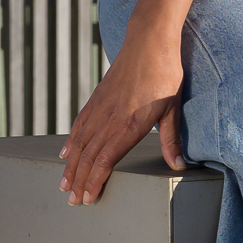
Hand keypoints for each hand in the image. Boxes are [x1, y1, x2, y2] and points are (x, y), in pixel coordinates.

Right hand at [58, 34, 185, 205]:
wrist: (149, 41)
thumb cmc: (164, 74)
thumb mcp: (172, 108)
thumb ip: (171, 139)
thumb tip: (178, 166)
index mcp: (128, 125)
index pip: (105, 161)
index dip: (94, 181)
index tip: (87, 198)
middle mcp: (109, 118)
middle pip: (88, 156)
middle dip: (79, 180)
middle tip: (71, 201)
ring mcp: (100, 107)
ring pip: (80, 142)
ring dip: (71, 166)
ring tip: (64, 184)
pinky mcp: (97, 97)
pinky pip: (80, 123)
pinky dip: (71, 140)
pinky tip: (66, 153)